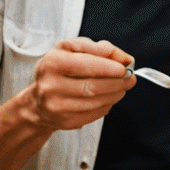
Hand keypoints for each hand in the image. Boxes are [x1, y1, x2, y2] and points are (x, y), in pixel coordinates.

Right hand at [21, 38, 135, 132]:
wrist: (38, 101)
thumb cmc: (57, 70)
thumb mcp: (70, 49)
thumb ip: (94, 47)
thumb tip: (115, 54)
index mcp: (51, 63)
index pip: (85, 65)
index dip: (108, 67)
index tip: (124, 67)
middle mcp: (50, 86)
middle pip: (93, 86)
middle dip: (118, 82)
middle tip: (130, 77)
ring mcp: (57, 107)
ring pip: (96, 101)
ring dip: (116, 93)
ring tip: (123, 86)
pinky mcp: (66, 122)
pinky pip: (95, 113)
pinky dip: (108, 104)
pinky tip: (110, 97)